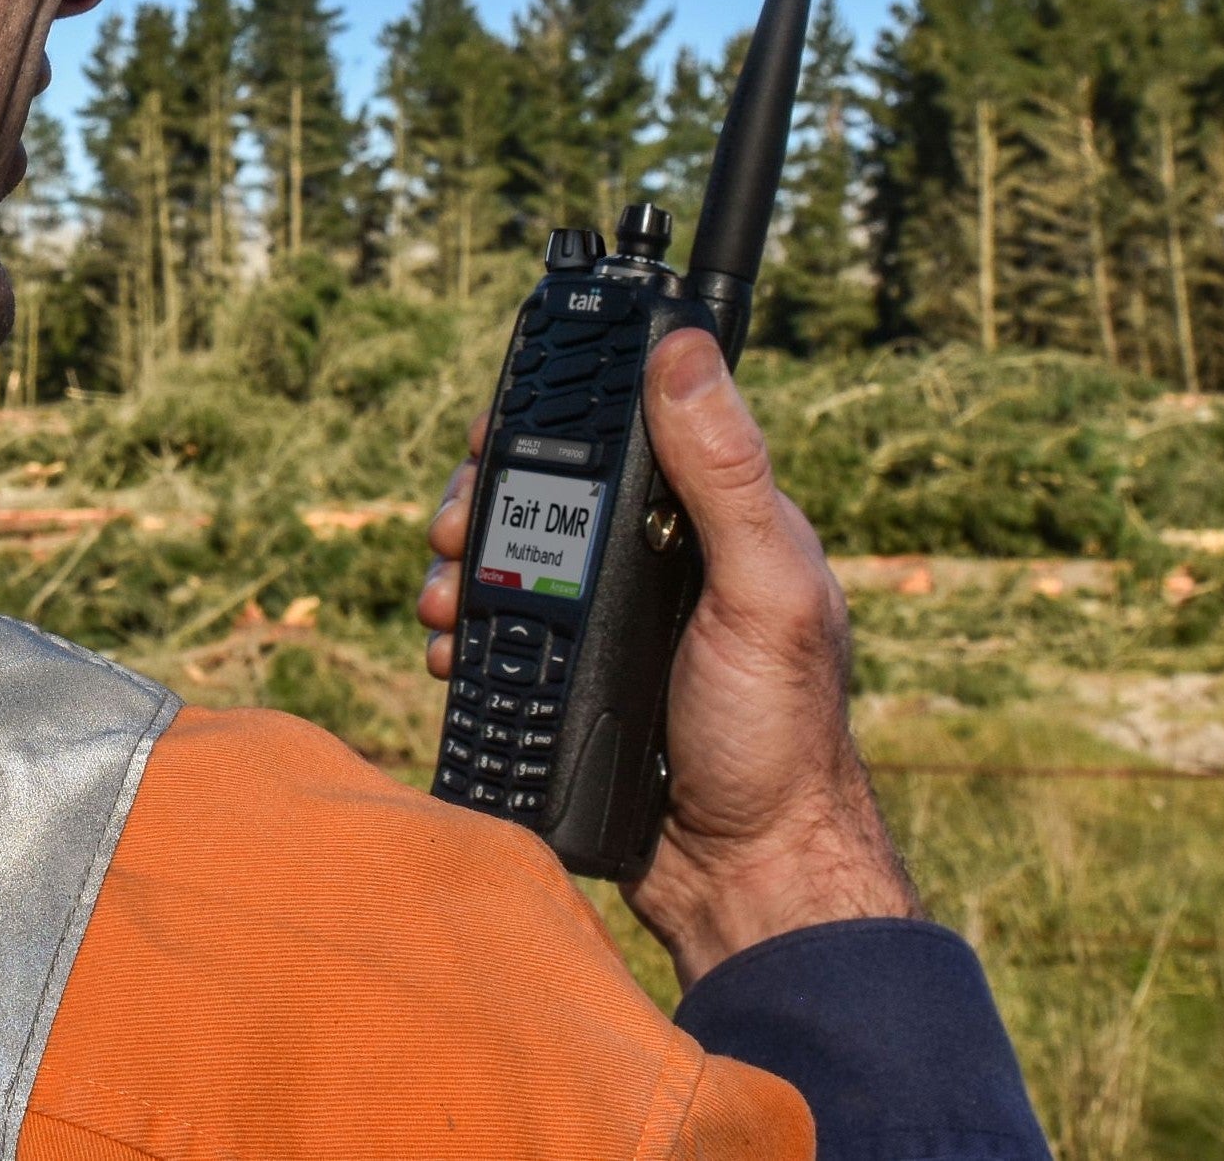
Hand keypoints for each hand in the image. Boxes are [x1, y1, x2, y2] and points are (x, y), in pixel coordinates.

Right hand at [419, 329, 921, 986]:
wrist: (744, 873)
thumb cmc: (779, 733)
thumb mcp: (763, 590)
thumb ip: (727, 475)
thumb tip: (685, 351)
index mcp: (709, 519)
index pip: (621, 432)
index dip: (552, 420)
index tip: (490, 428)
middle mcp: (657, 559)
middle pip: (547, 493)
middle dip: (485, 499)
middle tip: (450, 524)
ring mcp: (611, 619)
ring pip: (513, 561)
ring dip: (461, 568)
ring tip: (444, 599)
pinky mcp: (573, 675)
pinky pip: (502, 633)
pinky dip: (466, 632)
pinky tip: (453, 648)